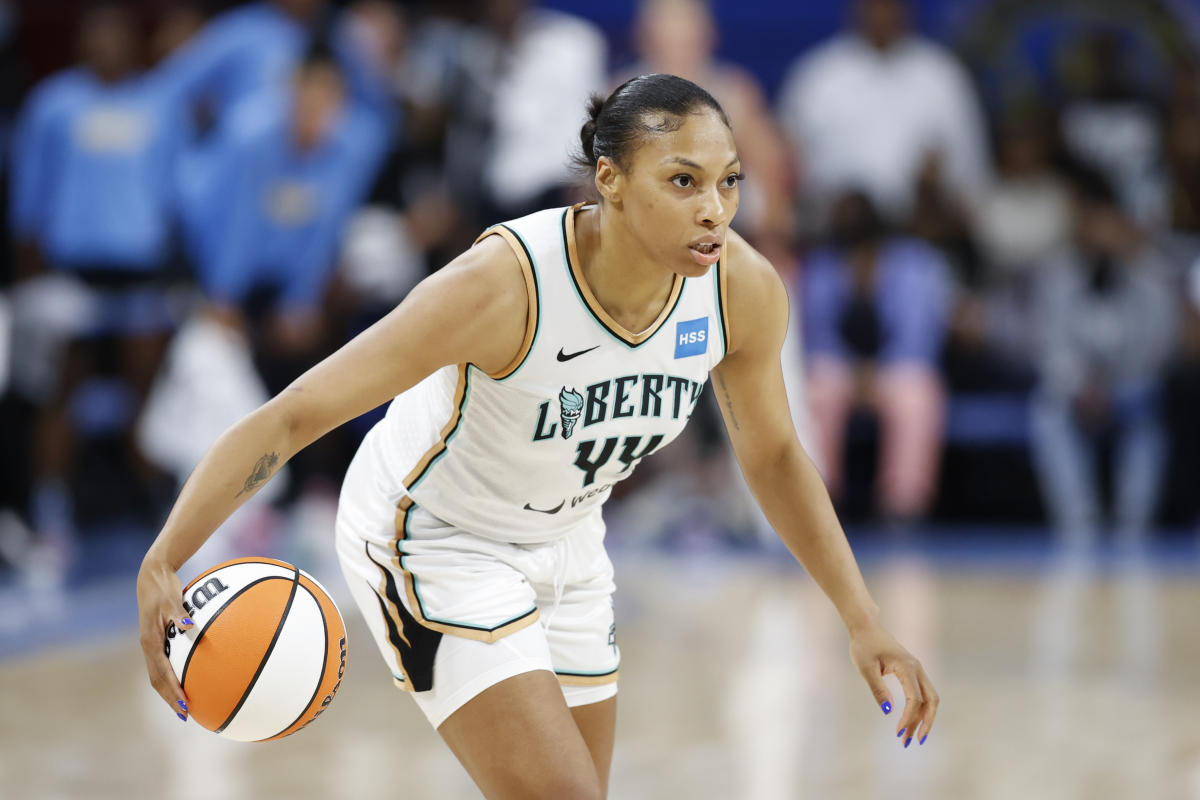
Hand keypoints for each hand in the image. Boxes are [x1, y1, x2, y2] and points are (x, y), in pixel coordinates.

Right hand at [137, 556, 194, 721]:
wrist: (152, 577)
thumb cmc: (163, 587)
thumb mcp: (171, 598)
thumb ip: (179, 613)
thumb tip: (189, 625)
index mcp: (150, 642)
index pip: (160, 674)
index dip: (172, 691)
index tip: (184, 706)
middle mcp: (149, 646)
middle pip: (157, 681)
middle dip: (170, 698)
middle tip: (186, 714)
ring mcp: (152, 644)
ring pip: (159, 674)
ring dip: (171, 690)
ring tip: (187, 704)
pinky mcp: (157, 639)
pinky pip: (165, 662)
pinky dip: (174, 675)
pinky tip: (191, 676)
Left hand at [848, 621, 938, 747]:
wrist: (867, 627)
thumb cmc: (864, 645)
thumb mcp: (865, 668)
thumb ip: (877, 689)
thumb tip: (887, 712)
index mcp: (906, 667)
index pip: (915, 699)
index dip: (909, 718)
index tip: (898, 732)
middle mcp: (917, 668)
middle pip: (931, 700)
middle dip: (925, 723)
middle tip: (914, 741)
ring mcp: (917, 670)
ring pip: (929, 699)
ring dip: (922, 718)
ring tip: (910, 737)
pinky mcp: (913, 672)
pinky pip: (922, 694)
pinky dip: (919, 710)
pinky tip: (910, 722)